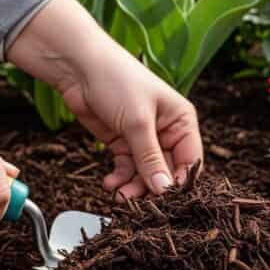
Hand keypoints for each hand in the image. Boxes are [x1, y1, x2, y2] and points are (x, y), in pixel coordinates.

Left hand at [9, 0, 203, 197]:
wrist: (79, 67)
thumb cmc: (117, 81)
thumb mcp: (138, 122)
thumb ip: (151, 159)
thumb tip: (165, 190)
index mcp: (182, 121)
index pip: (190, 160)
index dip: (180, 182)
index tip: (167, 201)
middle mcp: (166, 131)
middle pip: (166, 171)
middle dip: (151, 188)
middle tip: (136, 202)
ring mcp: (143, 138)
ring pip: (145, 173)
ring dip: (133, 187)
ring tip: (119, 195)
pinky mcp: (122, 142)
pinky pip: (126, 168)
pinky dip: (120, 178)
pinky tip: (110, 184)